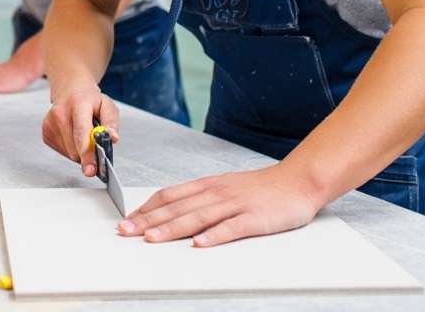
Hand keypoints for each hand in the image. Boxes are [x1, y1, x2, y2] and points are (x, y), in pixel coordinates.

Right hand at [41, 84, 118, 177]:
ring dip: (80, 151)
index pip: (81, 133)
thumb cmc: (90, 99)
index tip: (91, 169)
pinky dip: (72, 149)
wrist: (70, 88)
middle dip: (88, 154)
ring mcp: (50, 123)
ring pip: (69, 153)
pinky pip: (63, 152)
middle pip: (75, 148)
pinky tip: (73, 136)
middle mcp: (60, 113)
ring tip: (83, 134)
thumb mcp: (107, 105)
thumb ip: (111, 122)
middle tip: (96, 147)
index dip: (87, 154)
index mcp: (78, 104)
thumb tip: (113, 138)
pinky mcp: (45, 132)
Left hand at [118, 164, 321, 246]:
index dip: (146, 208)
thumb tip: (173, 209)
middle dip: (149, 220)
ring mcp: (235, 205)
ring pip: (198, 217)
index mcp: (208, 185)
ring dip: (172, 228)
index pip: (170, 195)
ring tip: (152, 239)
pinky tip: (200, 244)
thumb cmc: (261, 188)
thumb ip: (201, 197)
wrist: (298, 180)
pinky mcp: (254, 218)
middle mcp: (217, 193)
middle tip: (126, 231)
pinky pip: (231, 228)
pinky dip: (214, 236)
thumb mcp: (225, 186)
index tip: (127, 220)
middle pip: (177, 207)